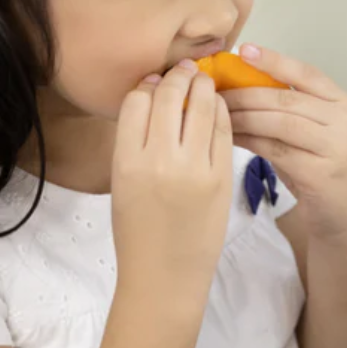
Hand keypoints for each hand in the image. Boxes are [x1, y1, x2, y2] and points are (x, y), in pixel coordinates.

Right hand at [111, 60, 233, 298]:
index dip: (147, 86)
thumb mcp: (122, 184)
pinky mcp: (221, 176)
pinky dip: (221, 112)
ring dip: (203, 87)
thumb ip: (135, 143)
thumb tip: (153, 99)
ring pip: (201, 107)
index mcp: (126, 161)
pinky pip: (223, 130)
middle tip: (185, 71)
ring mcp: (193, 168)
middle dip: (178, 77)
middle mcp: (158, 160)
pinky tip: (219, 107)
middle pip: (170, 97)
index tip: (156, 82)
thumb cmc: (138, 232)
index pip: (136, 102)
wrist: (164, 276)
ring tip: (204, 82)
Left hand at [223, 44, 346, 239]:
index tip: (243, 50)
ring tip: (216, 114)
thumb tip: (235, 82)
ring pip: (279, 122)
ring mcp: (336, 145)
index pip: (306, 72)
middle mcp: (343, 119)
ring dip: (243, 117)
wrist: (340, 212)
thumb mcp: (308, 130)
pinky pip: (276, 149)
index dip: (274, 60)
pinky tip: (229, 137)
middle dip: (245, 93)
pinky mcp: (322, 171)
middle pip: (286, 98)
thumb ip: (285, 107)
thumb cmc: (316, 165)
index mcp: (340, 101)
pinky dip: (249, 141)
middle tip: (213, 91)